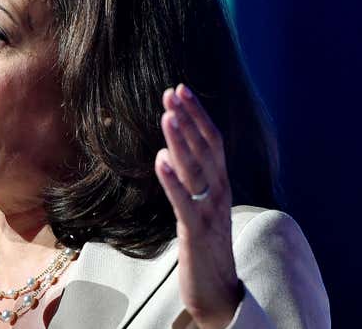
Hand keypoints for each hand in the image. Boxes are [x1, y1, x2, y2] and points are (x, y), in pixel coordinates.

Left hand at [154, 84, 242, 328]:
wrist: (220, 291)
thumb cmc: (206, 244)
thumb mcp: (200, 205)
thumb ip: (189, 179)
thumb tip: (166, 153)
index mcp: (220, 183)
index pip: (211, 140)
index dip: (197, 114)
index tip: (180, 89)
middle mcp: (220, 192)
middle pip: (206, 147)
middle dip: (189, 118)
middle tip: (172, 91)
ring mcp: (210, 211)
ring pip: (196, 170)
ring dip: (181, 141)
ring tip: (167, 115)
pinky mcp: (196, 232)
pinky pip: (183, 202)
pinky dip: (171, 180)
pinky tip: (159, 160)